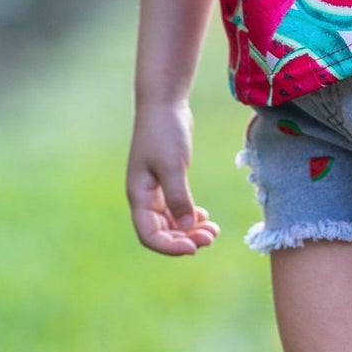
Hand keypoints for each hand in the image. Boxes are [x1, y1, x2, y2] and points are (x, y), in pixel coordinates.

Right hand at [127, 101, 219, 255]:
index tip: (194, 248)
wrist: (165, 104)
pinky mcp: (168, 180)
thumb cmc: (164, 133)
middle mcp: (144, 197)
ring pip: (171, 221)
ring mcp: (155, 189)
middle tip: (211, 238)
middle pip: (162, 232)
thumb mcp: (173, 167)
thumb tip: (186, 229)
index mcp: (138, 196)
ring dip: (190, 229)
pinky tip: (204, 216)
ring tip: (213, 231)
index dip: (170, 247)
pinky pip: (176, 208)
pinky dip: (190, 216)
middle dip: (185, 239)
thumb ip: (179, 198)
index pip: (149, 235)